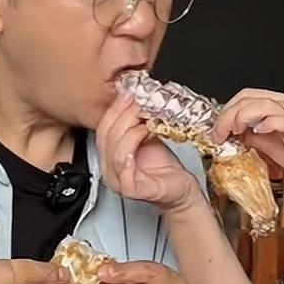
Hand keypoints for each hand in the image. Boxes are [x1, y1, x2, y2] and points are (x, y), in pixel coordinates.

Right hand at [97, 94, 201, 211]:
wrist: (180, 190)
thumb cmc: (164, 168)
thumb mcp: (148, 138)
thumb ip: (137, 122)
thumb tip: (135, 97)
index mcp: (109, 155)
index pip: (102, 127)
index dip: (114, 109)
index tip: (128, 93)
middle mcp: (108, 168)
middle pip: (105, 135)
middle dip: (122, 114)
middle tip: (138, 102)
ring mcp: (117, 180)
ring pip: (115, 148)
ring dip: (131, 128)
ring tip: (146, 118)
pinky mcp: (129, 189)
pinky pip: (123, 165)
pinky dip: (131, 147)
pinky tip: (143, 135)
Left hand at [212, 89, 283, 194]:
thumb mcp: (268, 144)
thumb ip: (250, 135)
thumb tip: (230, 133)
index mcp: (280, 105)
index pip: (246, 96)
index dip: (228, 110)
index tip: (218, 128)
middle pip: (249, 97)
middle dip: (228, 114)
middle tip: (219, 133)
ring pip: (261, 104)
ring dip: (240, 117)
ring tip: (233, 133)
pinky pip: (280, 119)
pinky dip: (265, 124)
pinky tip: (257, 133)